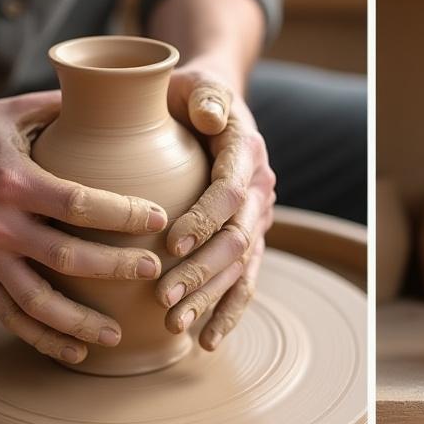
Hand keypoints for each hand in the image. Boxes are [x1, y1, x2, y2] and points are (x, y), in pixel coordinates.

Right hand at [0, 91, 168, 363]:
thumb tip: (124, 96)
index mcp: (16, 181)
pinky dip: (43, 338)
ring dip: (81, 321)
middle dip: (116, 268)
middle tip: (154, 272)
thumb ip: (69, 107)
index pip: (80, 203)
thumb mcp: (17, 111)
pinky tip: (76, 351)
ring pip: (38, 301)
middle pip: (68, 257)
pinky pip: (10, 316)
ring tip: (118, 334)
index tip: (158, 219)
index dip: (123, 214)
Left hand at [156, 66, 275, 350]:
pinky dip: (228, 311)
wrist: (210, 106)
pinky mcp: (247, 238)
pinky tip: (207, 340)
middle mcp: (258, 188)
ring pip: (240, 266)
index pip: (228, 191)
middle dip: (201, 271)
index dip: (203, 219)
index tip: (169, 243)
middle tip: (164, 298)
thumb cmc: (188, 93)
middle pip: (236, 238)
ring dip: (210, 298)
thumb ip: (205, 96)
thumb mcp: (196, 83)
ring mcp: (256, 217)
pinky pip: (243, 280)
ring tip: (177, 325)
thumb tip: (209, 114)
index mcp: (246, 151)